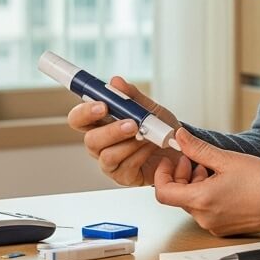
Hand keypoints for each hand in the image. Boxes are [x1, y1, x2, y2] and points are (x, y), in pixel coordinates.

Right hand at [66, 76, 180, 186]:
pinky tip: (151, 147)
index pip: (79, 119)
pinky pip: (125, 167)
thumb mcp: (150, 108)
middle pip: (90, 140)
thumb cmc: (160, 129)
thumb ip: (132, 96)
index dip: (84, 112)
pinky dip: (140, 154)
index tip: (102, 105)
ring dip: (129, 144)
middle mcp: (101, 145)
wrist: (180, 149)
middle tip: (132, 123)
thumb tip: (115, 82)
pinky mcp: (123, 177)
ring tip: (147, 136)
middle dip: (111, 131)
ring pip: (107, 156)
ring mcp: (110, 163)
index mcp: (100, 124)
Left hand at [154, 128, 259, 236]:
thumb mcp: (226, 159)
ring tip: (214, 169)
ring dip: (196, 184)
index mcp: (202, 201)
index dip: (162, 175)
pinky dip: (207, 195)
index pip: (163, 193)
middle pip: (179, 196)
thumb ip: (198, 149)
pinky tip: (223, 183)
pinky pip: (206, 210)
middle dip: (183, 175)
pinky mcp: (224, 227)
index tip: (170, 161)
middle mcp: (204, 217)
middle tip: (196, 159)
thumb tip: (180, 137)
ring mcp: (214, 225)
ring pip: (193, 202)